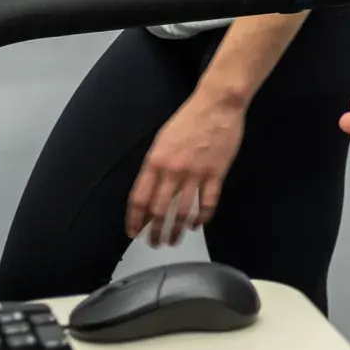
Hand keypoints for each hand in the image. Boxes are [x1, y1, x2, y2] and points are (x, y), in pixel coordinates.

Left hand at [126, 92, 245, 246]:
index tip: (133, 233)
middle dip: (154, 231)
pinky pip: (207, 203)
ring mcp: (195, 174)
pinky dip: (202, 218)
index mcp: (155, 161)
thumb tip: (150, 189)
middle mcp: (172, 171)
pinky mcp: (216, 174)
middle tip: (155, 243)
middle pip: (159, 210)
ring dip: (177, 230)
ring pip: (182, 212)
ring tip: (174, 240)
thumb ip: (155, 165)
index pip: (139, 198)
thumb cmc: (189, 119)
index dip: (135, 219)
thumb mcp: (162, 139)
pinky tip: (198, 224)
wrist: (217, 105)